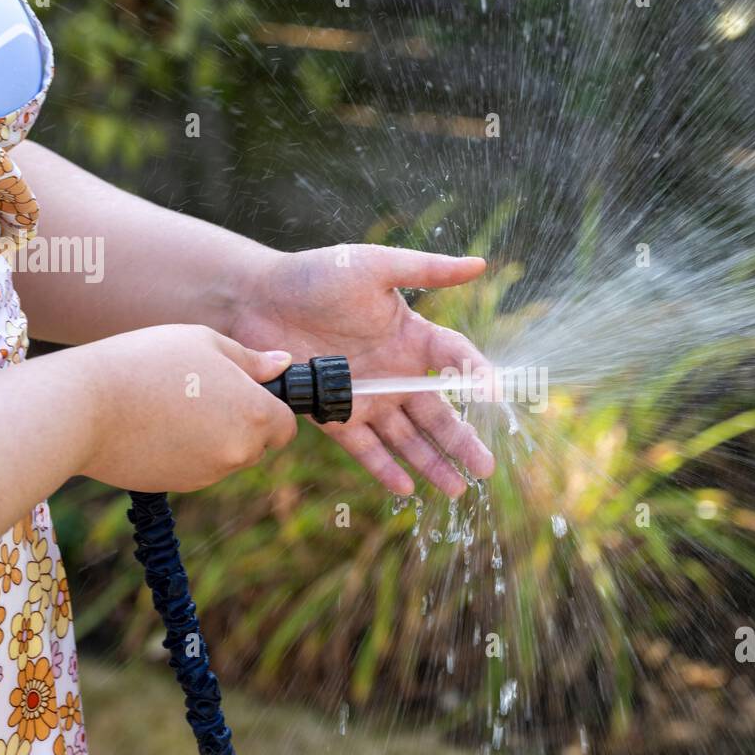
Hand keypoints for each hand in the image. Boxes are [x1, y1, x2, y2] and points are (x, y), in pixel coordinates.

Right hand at [79, 324, 296, 492]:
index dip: (269, 409)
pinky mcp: (178, 486)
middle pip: (257, 443)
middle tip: (200, 392)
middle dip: (240, 422)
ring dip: (211, 437)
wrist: (84, 408)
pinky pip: (195, 468)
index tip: (245, 393)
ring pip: (225, 456)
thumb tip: (283, 364)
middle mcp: (239, 452)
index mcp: (255, 415)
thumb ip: (251, 359)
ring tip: (171, 404)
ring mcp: (208, 474)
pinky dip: (185, 452)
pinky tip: (155, 425)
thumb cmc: (146, 363)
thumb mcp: (204, 343)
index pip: (286, 426)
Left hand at [230, 245, 496, 497]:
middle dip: (463, 441)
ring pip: (408, 438)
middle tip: (486, 467)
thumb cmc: (317, 275)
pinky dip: (384, 468)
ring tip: (457, 490)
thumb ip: (427, 269)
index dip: (478, 376)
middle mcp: (396, 372)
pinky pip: (366, 448)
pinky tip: (407, 488)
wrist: (258, 299)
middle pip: (438, 412)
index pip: (457, 359)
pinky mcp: (336, 415)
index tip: (496, 396)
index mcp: (412, 336)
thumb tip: (480, 265)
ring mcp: (368, 397)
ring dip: (433, 463)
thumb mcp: (375, 265)